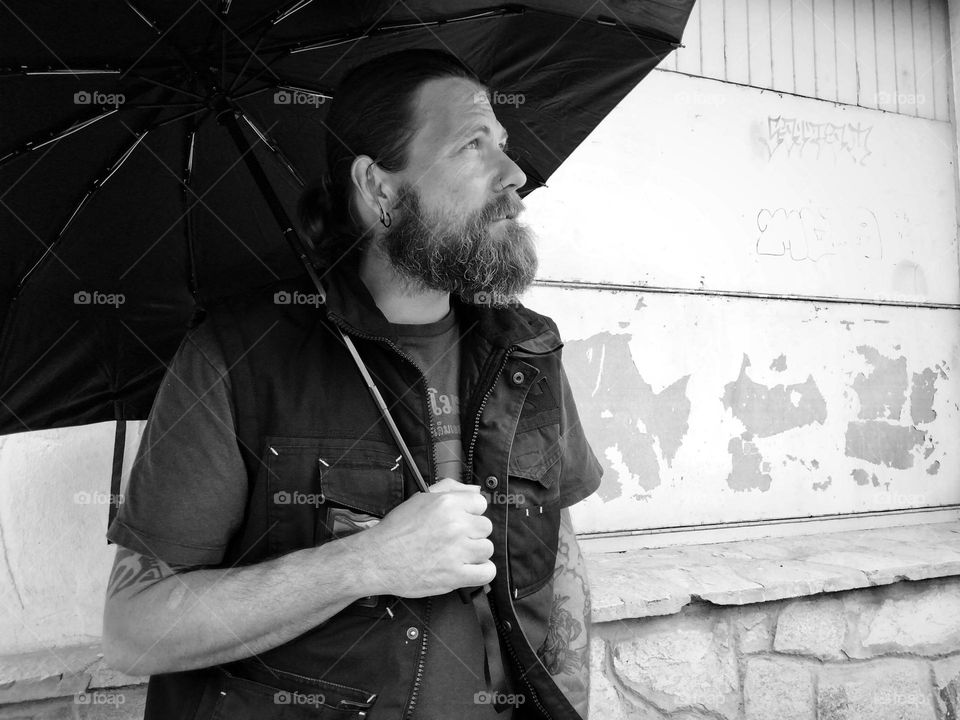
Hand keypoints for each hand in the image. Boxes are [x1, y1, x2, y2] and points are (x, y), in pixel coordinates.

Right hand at [358, 477, 494, 596]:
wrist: (377, 559)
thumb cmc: (396, 530)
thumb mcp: (420, 499)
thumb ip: (451, 489)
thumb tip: (476, 490)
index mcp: (447, 503)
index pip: (480, 504)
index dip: (470, 513)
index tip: (461, 521)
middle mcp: (455, 525)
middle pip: (485, 527)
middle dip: (472, 533)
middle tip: (454, 540)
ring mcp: (457, 551)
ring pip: (487, 549)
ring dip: (474, 553)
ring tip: (457, 555)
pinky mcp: (456, 575)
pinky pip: (487, 572)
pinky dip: (480, 572)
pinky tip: (467, 569)